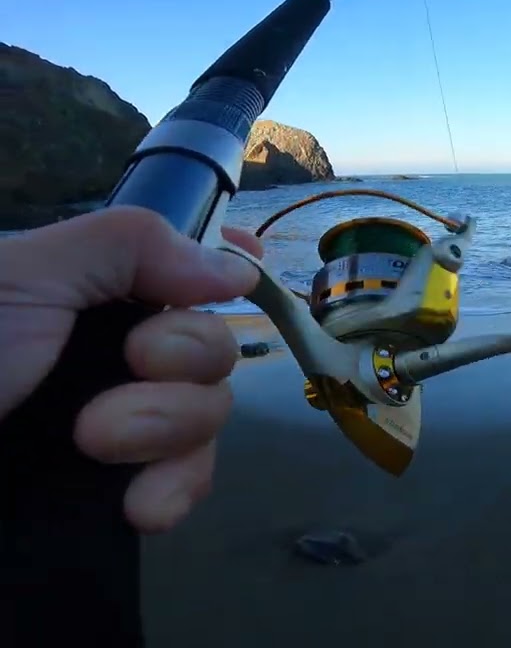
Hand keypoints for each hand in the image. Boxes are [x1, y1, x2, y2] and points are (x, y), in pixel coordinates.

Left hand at [0, 206, 262, 532]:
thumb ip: (132, 247)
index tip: (239, 281)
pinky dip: (171, 493)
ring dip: (166, 429)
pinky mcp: (114, 488)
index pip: (192, 268)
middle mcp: (119, 352)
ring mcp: (123, 423)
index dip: (229, 273)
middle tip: (127, 366)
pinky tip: (136, 508)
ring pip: (209, 419)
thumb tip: (238, 269)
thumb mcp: (24, 273)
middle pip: (216, 351)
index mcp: (97, 289)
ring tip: (92, 441)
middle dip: (183, 362)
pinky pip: (188, 485)